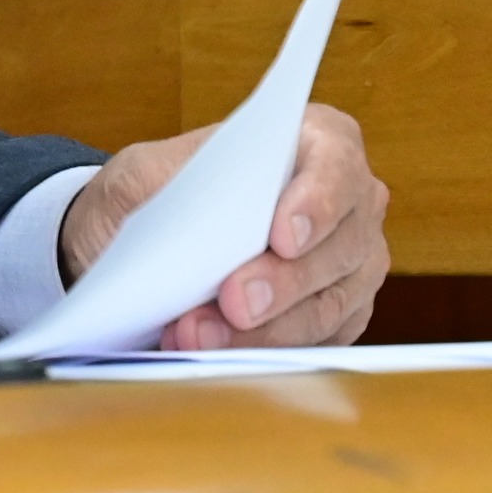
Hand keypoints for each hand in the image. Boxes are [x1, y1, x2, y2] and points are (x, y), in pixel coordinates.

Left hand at [59, 102, 390, 349]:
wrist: (141, 248)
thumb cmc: (156, 196)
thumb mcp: (141, 172)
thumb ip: (161, 178)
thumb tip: (186, 205)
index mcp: (313, 141)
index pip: (335, 165)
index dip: (318, 202)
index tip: (282, 238)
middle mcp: (348, 203)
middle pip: (338, 247)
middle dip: (282, 283)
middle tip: (234, 304)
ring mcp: (351, 264)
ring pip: (328, 306)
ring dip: (264, 329)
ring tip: (197, 334)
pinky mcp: (338, 317)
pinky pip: (317, 343)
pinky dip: (264, 351)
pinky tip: (215, 349)